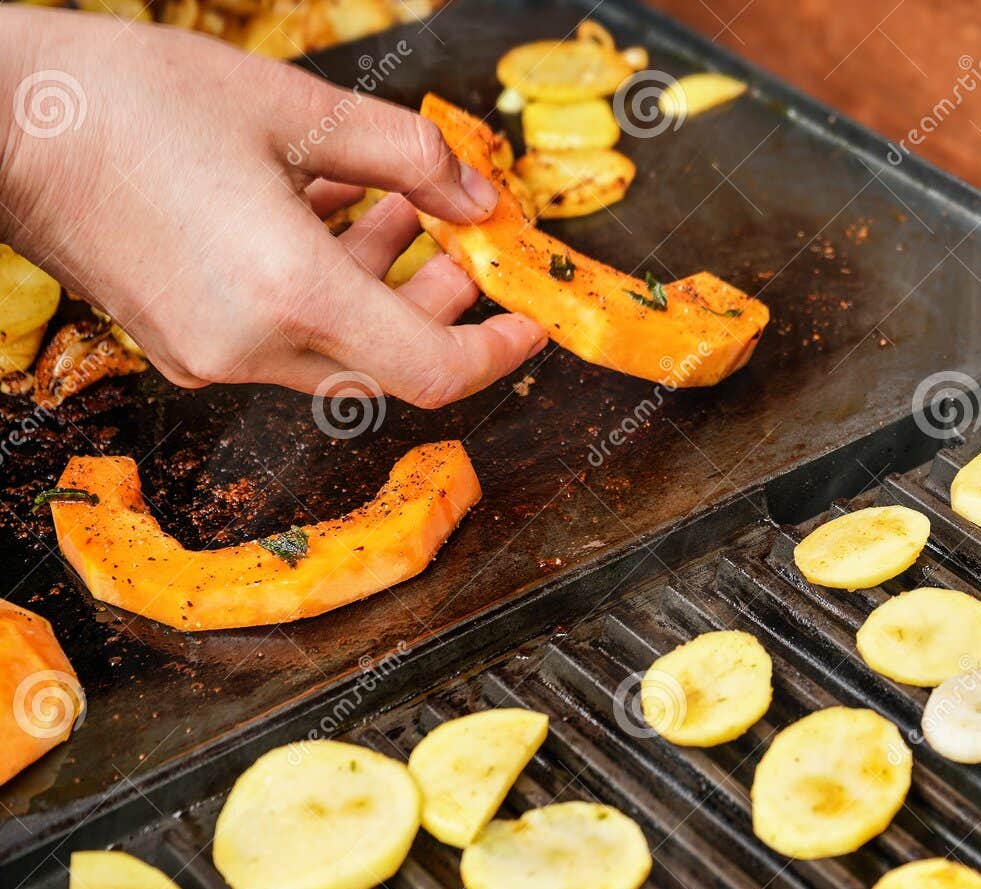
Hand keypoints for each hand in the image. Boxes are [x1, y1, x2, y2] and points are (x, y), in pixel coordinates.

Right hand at [0, 9, 544, 407]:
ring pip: (337, 345)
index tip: (529, 321)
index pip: (434, 371)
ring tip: (400, 205)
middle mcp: (251, 346)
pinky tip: (330, 210)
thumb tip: (478, 192)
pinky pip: (283, 334)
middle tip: (460, 239)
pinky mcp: (180, 341)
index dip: (497, 354)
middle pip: (389, 360)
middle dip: (440, 304)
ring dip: (383, 284)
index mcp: (289, 296)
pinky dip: (325, 285)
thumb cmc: (126, 101)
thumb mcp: (293, 107)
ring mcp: (209, 354)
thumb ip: (408, 156)